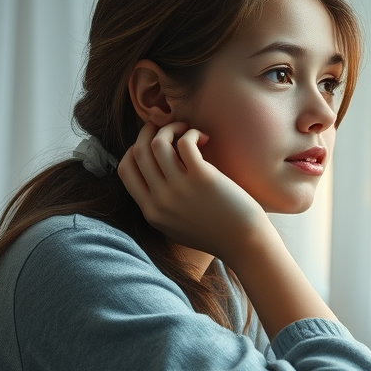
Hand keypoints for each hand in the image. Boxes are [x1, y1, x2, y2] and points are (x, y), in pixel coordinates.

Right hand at [118, 121, 268, 260]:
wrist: (244, 243)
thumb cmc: (217, 233)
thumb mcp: (176, 226)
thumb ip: (161, 207)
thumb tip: (155, 177)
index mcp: (151, 212)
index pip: (126, 171)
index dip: (134, 150)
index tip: (149, 143)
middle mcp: (160, 200)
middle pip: (139, 152)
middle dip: (149, 132)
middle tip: (164, 126)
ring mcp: (179, 189)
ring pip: (158, 144)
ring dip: (170, 128)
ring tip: (186, 130)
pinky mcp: (202, 178)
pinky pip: (185, 143)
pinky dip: (191, 133)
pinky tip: (203, 138)